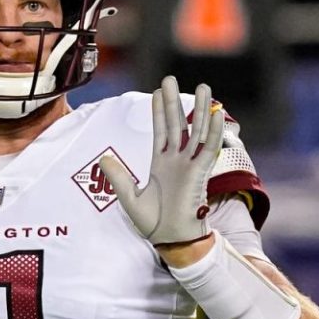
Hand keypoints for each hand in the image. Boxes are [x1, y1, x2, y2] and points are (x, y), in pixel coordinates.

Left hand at [100, 76, 224, 245]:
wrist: (170, 239)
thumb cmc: (153, 222)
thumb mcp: (129, 197)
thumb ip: (118, 176)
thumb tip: (102, 157)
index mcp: (161, 163)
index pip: (160, 130)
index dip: (159, 111)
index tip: (158, 92)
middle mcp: (177, 160)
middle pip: (177, 124)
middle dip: (174, 102)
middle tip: (171, 79)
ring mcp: (190, 165)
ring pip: (196, 131)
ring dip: (199, 109)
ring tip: (202, 86)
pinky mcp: (200, 174)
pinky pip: (208, 148)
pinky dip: (213, 131)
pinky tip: (216, 114)